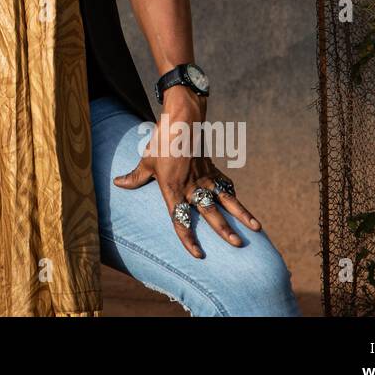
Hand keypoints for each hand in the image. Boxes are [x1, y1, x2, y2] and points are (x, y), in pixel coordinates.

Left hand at [112, 93, 260, 258]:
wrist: (182, 120)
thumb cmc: (162, 141)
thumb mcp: (146, 160)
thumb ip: (135, 176)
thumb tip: (118, 183)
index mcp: (173, 188)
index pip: (179, 219)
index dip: (187, 238)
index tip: (197, 253)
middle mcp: (192, 187)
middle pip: (209, 212)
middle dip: (224, 230)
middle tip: (237, 244)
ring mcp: (205, 178)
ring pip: (226, 200)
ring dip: (241, 215)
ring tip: (256, 229)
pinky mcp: (212, 169)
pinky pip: (225, 186)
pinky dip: (234, 197)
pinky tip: (244, 210)